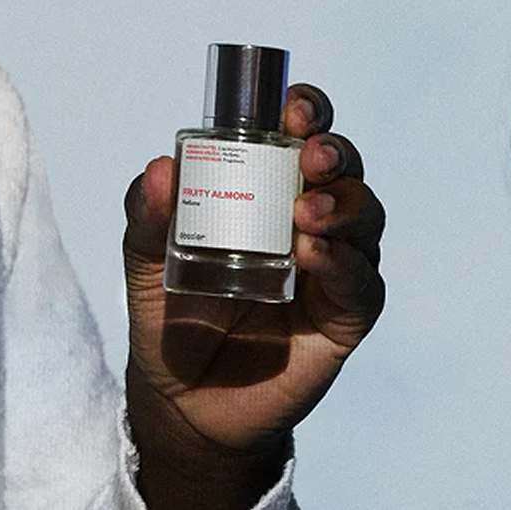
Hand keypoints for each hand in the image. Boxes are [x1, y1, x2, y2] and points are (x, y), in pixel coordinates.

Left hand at [123, 83, 385, 508]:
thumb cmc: (172, 319)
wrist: (182, 403)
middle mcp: (311, 221)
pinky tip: (313, 255)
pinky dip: (342, 264)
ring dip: (343, 205)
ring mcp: (334, 269)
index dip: (308, 111)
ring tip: (306, 212)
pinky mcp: (345, 318)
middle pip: (344, 169)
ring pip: (365, 219)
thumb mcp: (146, 262)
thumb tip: (161, 167)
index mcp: (269, 192)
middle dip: (333, 151)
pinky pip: (361, 283)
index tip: (292, 107)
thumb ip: (147, 216)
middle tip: (308, 155)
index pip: (302, 135)